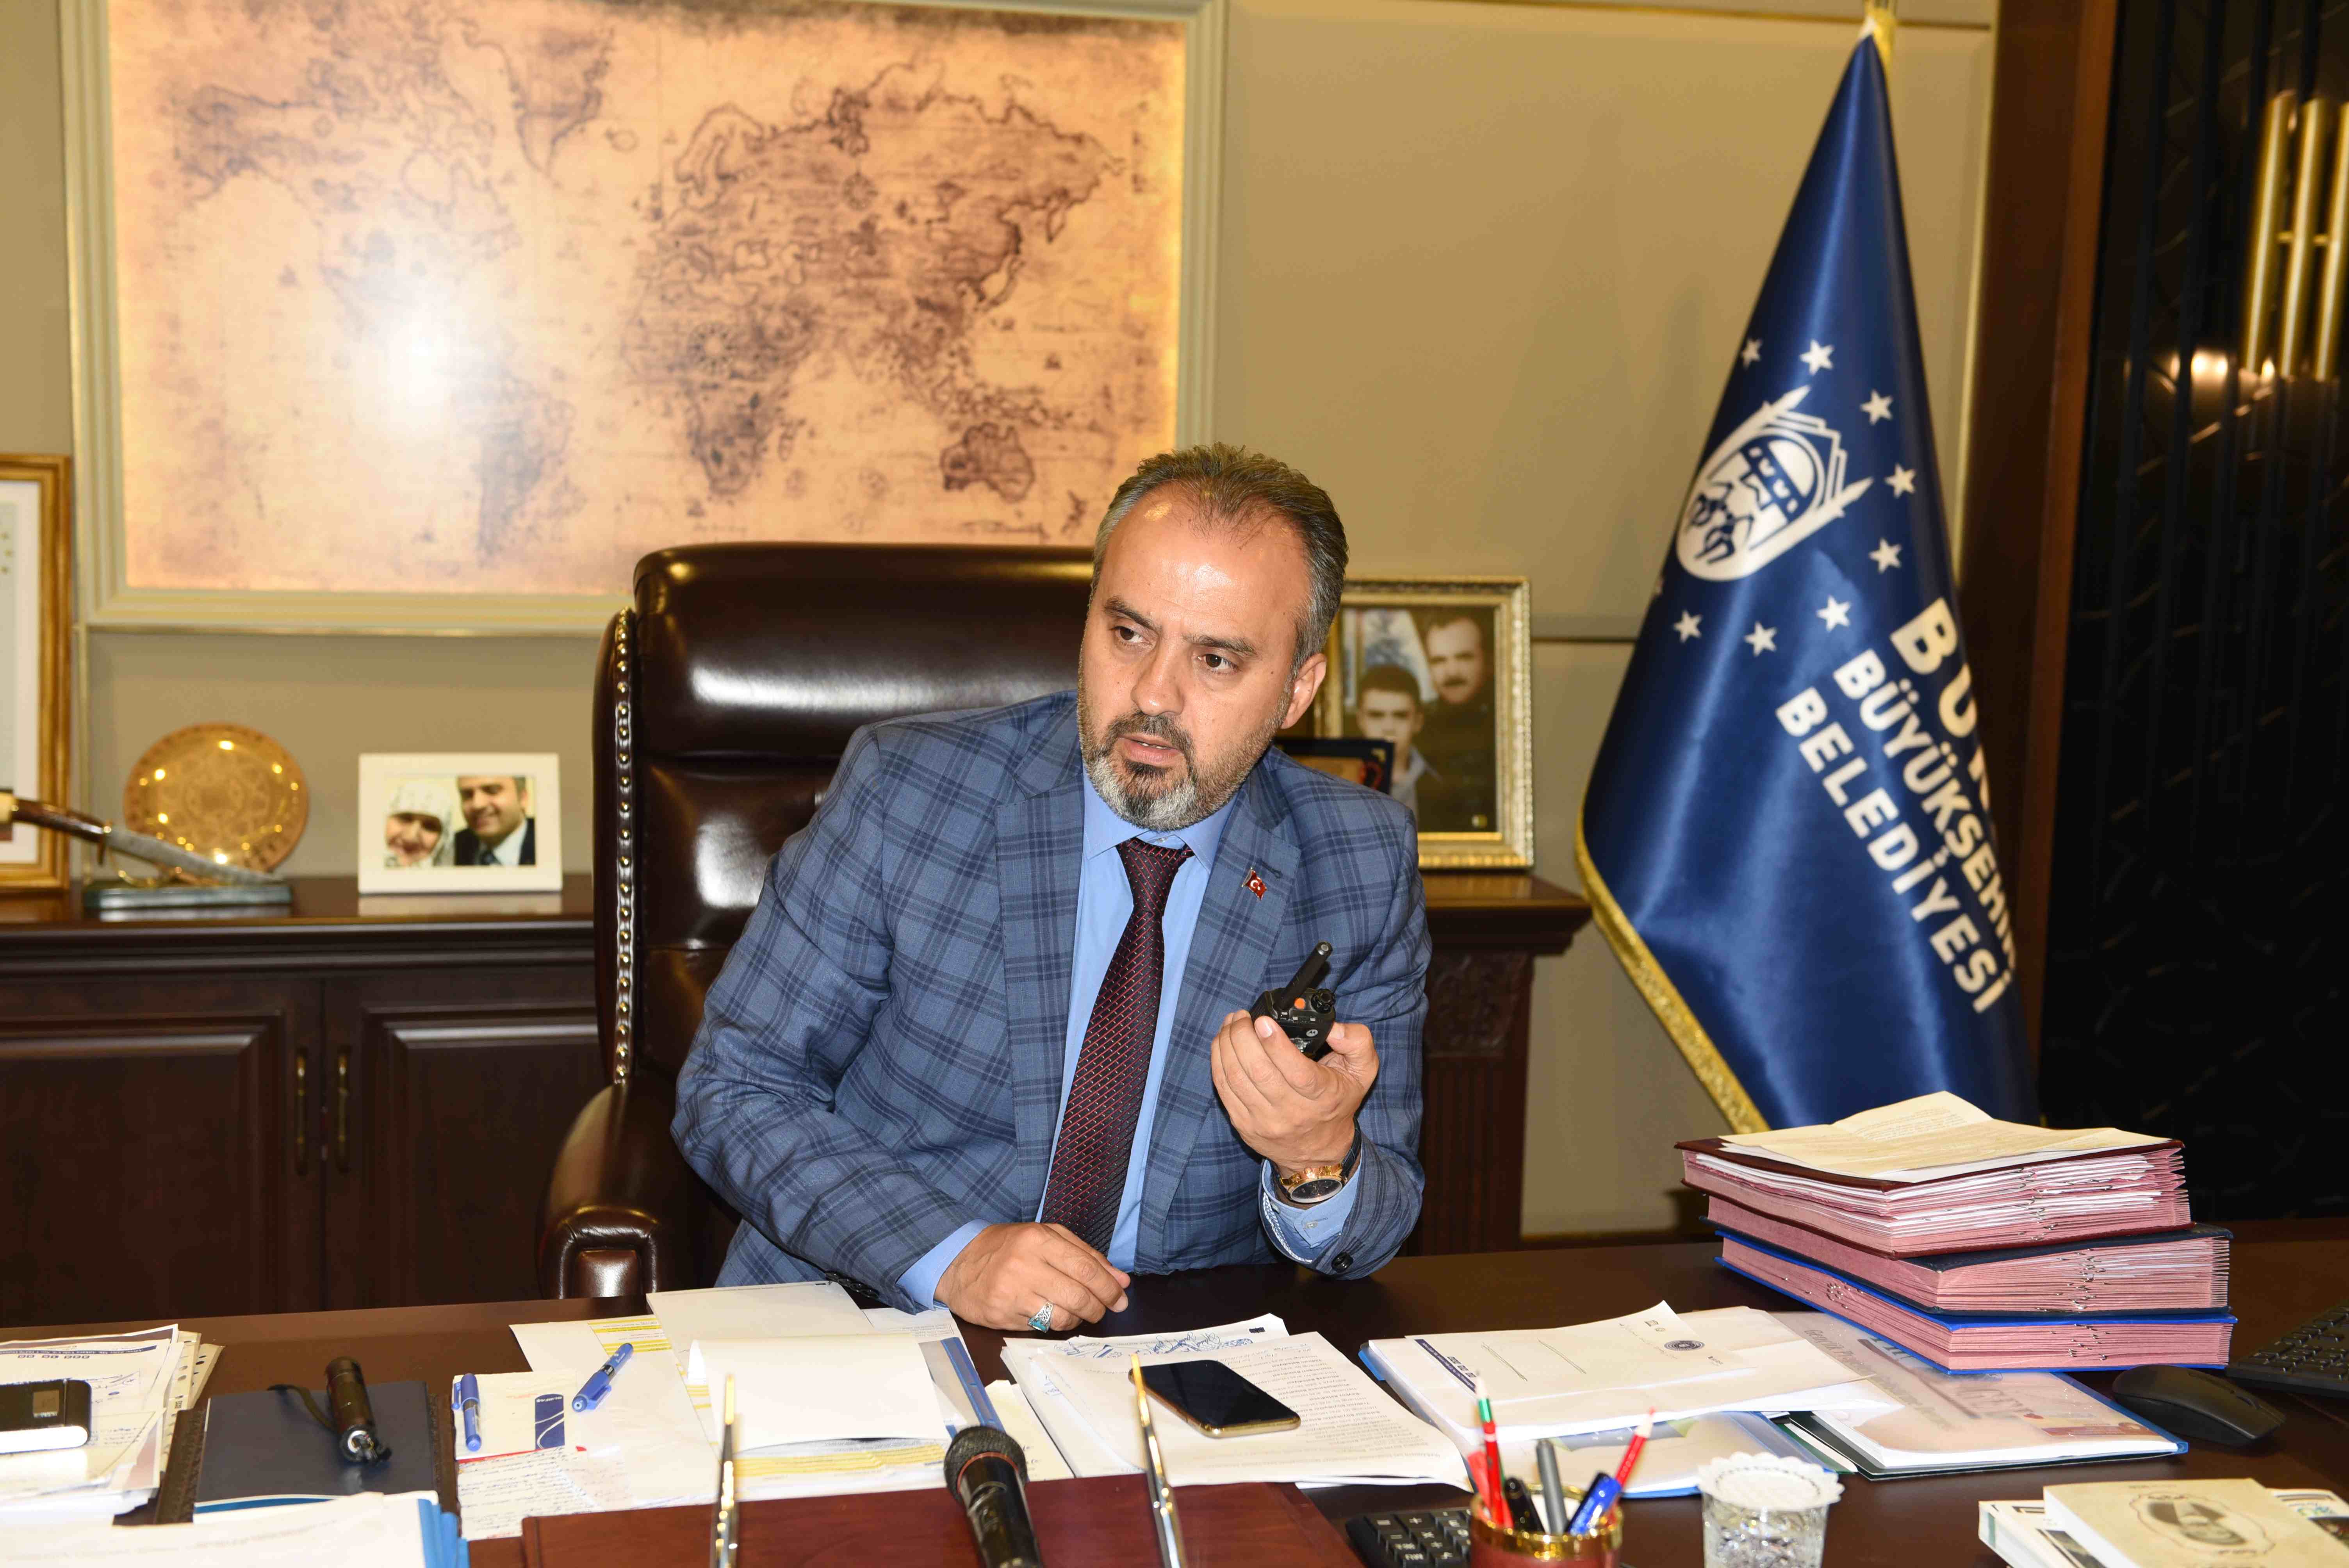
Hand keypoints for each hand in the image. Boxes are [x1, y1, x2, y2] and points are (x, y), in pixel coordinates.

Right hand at [935, 1222, 1130, 1330]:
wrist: (959, 1262)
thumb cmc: (1009, 1248)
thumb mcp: (1047, 1237)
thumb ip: (1085, 1255)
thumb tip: (1120, 1281)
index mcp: (1038, 1239)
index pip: (1086, 1268)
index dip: (1109, 1288)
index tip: (1120, 1298)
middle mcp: (1025, 1264)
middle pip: (1078, 1295)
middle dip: (1099, 1307)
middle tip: (1104, 1309)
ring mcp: (1011, 1291)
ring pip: (1062, 1317)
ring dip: (1080, 1319)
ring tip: (1079, 1312)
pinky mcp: (1001, 1314)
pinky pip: (1042, 1327)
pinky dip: (1057, 1324)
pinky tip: (1056, 1315)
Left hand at [1209, 1010, 1375, 1175]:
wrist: (1318, 1152)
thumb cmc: (1338, 1101)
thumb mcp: (1362, 1071)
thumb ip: (1356, 1042)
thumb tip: (1333, 1028)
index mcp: (1322, 1097)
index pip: (1296, 1072)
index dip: (1275, 1044)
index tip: (1263, 1021)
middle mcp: (1292, 1113)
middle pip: (1259, 1072)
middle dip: (1242, 1037)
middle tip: (1242, 1016)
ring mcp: (1264, 1121)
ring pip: (1235, 1079)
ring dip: (1227, 1045)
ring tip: (1231, 1023)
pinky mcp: (1244, 1125)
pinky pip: (1224, 1090)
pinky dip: (1218, 1062)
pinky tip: (1222, 1043)